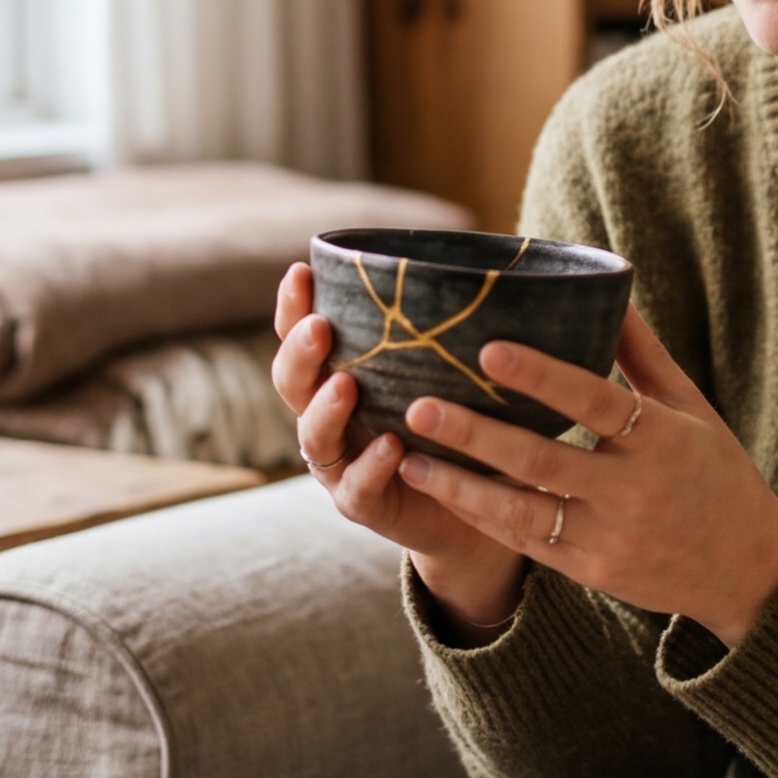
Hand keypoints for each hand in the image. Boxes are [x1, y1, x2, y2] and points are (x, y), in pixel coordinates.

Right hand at [270, 264, 524, 634]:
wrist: (477, 508)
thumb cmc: (458, 427)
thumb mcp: (447, 374)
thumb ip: (442, 335)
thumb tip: (485, 269)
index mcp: (339, 377)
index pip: (300, 337)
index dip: (293, 306)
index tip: (301, 270)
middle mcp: (329, 419)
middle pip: (292, 383)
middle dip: (300, 353)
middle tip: (319, 327)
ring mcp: (341, 465)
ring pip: (314, 437)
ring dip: (326, 409)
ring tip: (345, 386)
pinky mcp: (366, 506)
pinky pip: (358, 488)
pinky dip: (371, 466)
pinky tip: (390, 446)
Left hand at [395, 308, 777, 647]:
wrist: (747, 568)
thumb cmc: (714, 470)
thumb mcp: (691, 406)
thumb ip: (643, 353)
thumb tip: (610, 289)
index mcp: (661, 438)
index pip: (594, 400)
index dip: (542, 376)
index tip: (488, 350)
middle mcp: (635, 490)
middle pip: (543, 459)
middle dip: (476, 434)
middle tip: (419, 404)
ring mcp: (611, 537)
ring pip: (523, 511)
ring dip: (461, 485)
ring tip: (409, 456)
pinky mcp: (593, 572)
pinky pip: (527, 544)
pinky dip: (482, 517)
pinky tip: (442, 491)